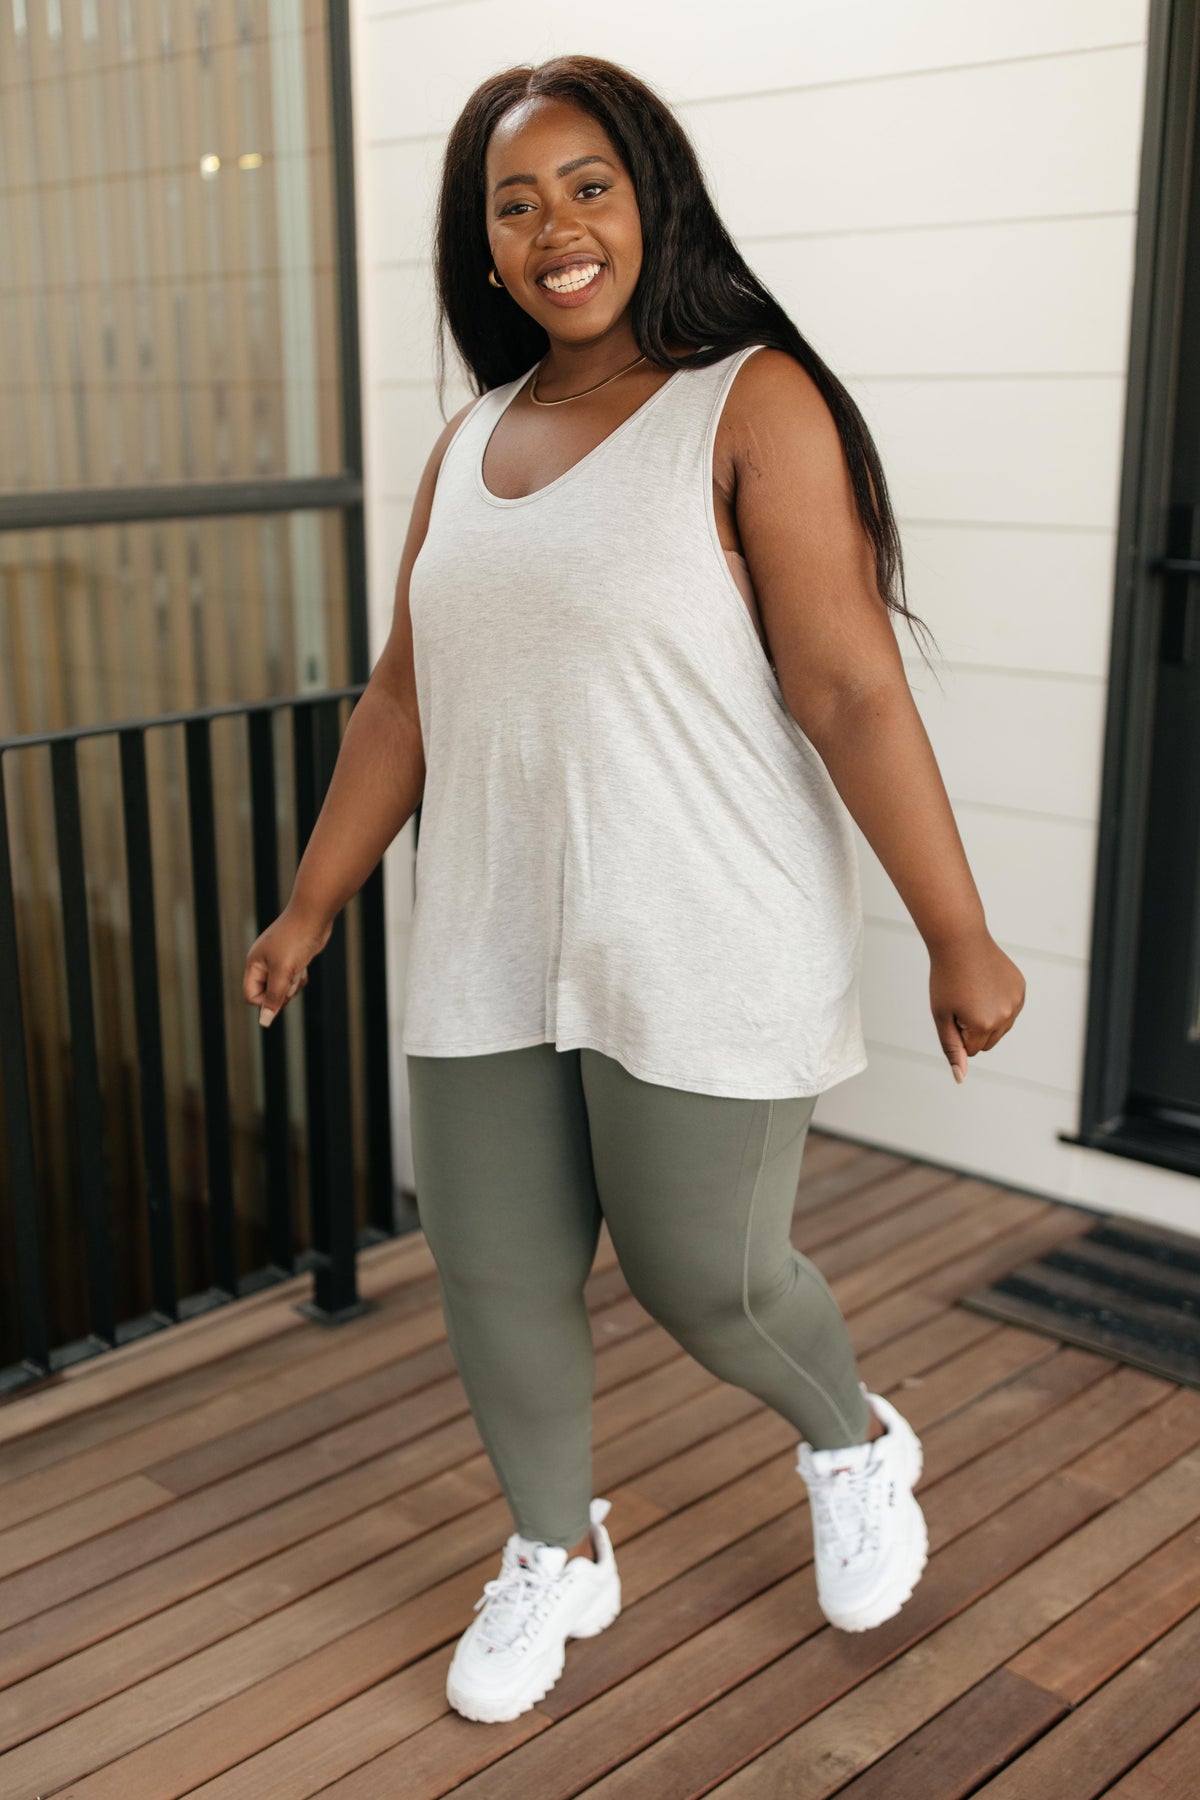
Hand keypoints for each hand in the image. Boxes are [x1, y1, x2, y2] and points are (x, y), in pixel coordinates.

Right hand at [243, 901, 332, 1027]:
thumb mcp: (283, 971)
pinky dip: (300, 977)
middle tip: (291, 976)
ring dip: (293, 984)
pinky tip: (305, 964)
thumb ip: (274, 997)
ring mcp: (278, 961)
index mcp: (254, 964)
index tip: (282, 993)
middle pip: (269, 993)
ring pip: (283, 987)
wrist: (313, 915)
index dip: (266, 1001)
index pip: (252, 996)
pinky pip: (293, 979)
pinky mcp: (293, 959)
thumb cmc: (296, 940)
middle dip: (282, 991)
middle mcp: (263, 963)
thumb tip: (264, 1022)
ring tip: (299, 966)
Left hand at [928, 929, 1025, 1083]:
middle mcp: (1005, 1017)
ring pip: (1001, 1028)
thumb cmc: (946, 978)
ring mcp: (1017, 1002)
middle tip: (962, 1001)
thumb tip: (960, 1077)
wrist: (960, 941)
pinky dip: (998, 1003)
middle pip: (988, 1043)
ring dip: (987, 1018)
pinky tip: (986, 983)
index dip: (957, 1033)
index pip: (971, 1051)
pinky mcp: (1021, 989)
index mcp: (983, 1025)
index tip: (952, 1010)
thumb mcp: (941, 1016)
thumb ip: (952, 1049)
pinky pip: (1009, 1009)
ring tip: (973, 992)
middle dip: (973, 1029)